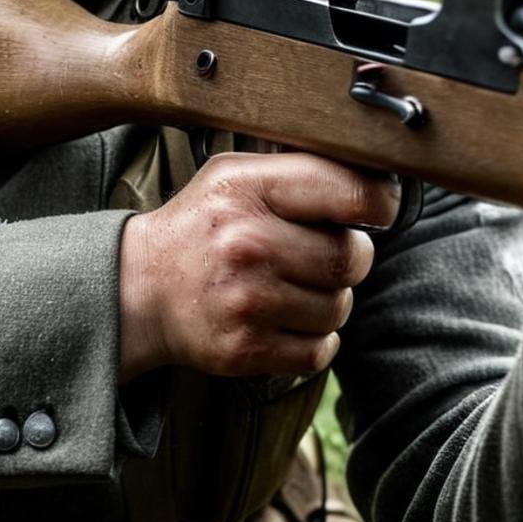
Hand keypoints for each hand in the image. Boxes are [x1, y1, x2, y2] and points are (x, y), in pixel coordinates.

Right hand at [118, 152, 399, 381]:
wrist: (140, 289)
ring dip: (330, 300)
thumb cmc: (206, 225)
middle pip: (351, 258)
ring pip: (339, 307)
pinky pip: (319, 350)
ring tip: (296, 286)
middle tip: (325, 253)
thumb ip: (303, 171)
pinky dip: (316, 340)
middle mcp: (247, 243)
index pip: (352, 193)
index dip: (380, 203)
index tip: (378, 210)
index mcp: (250, 188)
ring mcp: (245, 300)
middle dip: (351, 257)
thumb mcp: (239, 175)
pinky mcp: (243, 349)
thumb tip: (382, 179)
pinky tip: (290, 320)